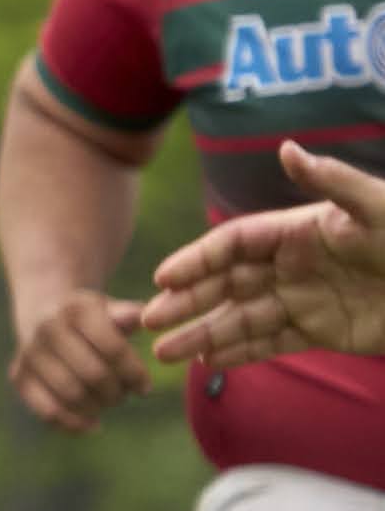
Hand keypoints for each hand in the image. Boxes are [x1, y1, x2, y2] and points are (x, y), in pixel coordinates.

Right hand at [8, 283, 152, 428]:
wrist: (44, 313)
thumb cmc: (91, 318)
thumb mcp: (110, 309)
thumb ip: (128, 315)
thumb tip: (140, 319)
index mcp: (76, 310)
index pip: (113, 349)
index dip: (134, 374)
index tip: (144, 388)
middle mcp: (47, 329)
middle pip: (94, 374)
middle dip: (116, 392)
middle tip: (124, 396)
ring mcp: (29, 353)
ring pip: (72, 395)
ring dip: (98, 407)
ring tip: (107, 403)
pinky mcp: (19, 376)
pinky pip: (48, 411)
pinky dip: (74, 424)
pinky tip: (93, 424)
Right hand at [141, 143, 384, 369]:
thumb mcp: (380, 208)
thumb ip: (333, 181)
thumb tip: (287, 149)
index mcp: (300, 231)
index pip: (235, 243)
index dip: (198, 258)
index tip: (165, 277)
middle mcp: (293, 265)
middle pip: (227, 282)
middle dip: (187, 302)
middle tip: (148, 320)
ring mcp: (303, 299)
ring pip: (241, 317)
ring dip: (202, 333)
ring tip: (163, 354)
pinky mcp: (319, 332)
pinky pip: (270, 342)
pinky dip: (238, 352)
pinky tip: (207, 361)